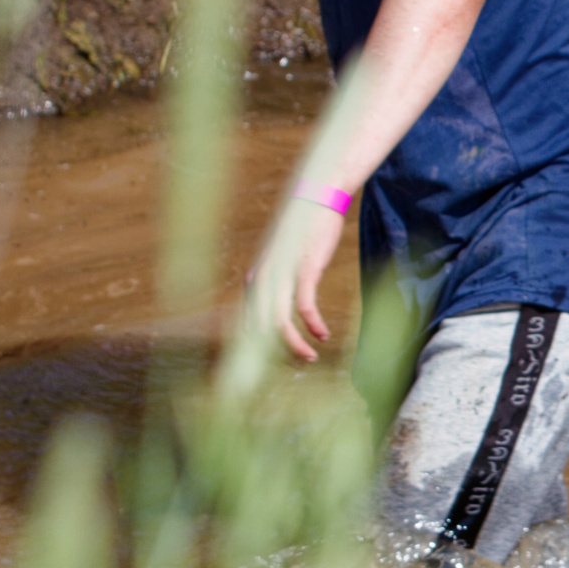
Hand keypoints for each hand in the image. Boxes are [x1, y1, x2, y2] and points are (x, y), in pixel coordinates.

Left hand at [243, 197, 347, 361]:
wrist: (315, 197)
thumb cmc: (299, 230)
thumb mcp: (280, 260)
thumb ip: (274, 281)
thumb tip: (272, 302)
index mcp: (254, 281)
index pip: (246, 325)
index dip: (254, 351)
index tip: (266, 369)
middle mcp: (262, 280)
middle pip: (259, 330)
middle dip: (271, 356)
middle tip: (289, 370)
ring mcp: (282, 275)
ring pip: (279, 323)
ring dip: (294, 345)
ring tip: (309, 358)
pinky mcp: (304, 269)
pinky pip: (305, 306)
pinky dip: (313, 325)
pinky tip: (322, 334)